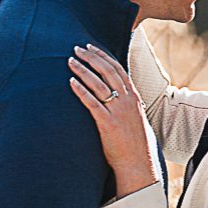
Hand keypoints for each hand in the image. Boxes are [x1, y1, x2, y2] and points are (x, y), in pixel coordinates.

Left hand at [68, 44, 154, 193]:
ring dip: (83, 70)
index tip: (90, 47)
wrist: (138, 161)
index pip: (117, 69)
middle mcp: (127, 100)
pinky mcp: (107, 123)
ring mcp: (118, 111)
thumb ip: (125, 103)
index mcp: (133, 96)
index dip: (103, 56)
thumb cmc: (134, 141)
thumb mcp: (134, 116)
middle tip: (77, 48)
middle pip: (107, 71)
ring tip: (70, 61)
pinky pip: (92, 103)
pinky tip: (71, 82)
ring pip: (99, 84)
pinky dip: (81, 90)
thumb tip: (114, 94)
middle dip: (91, 57)